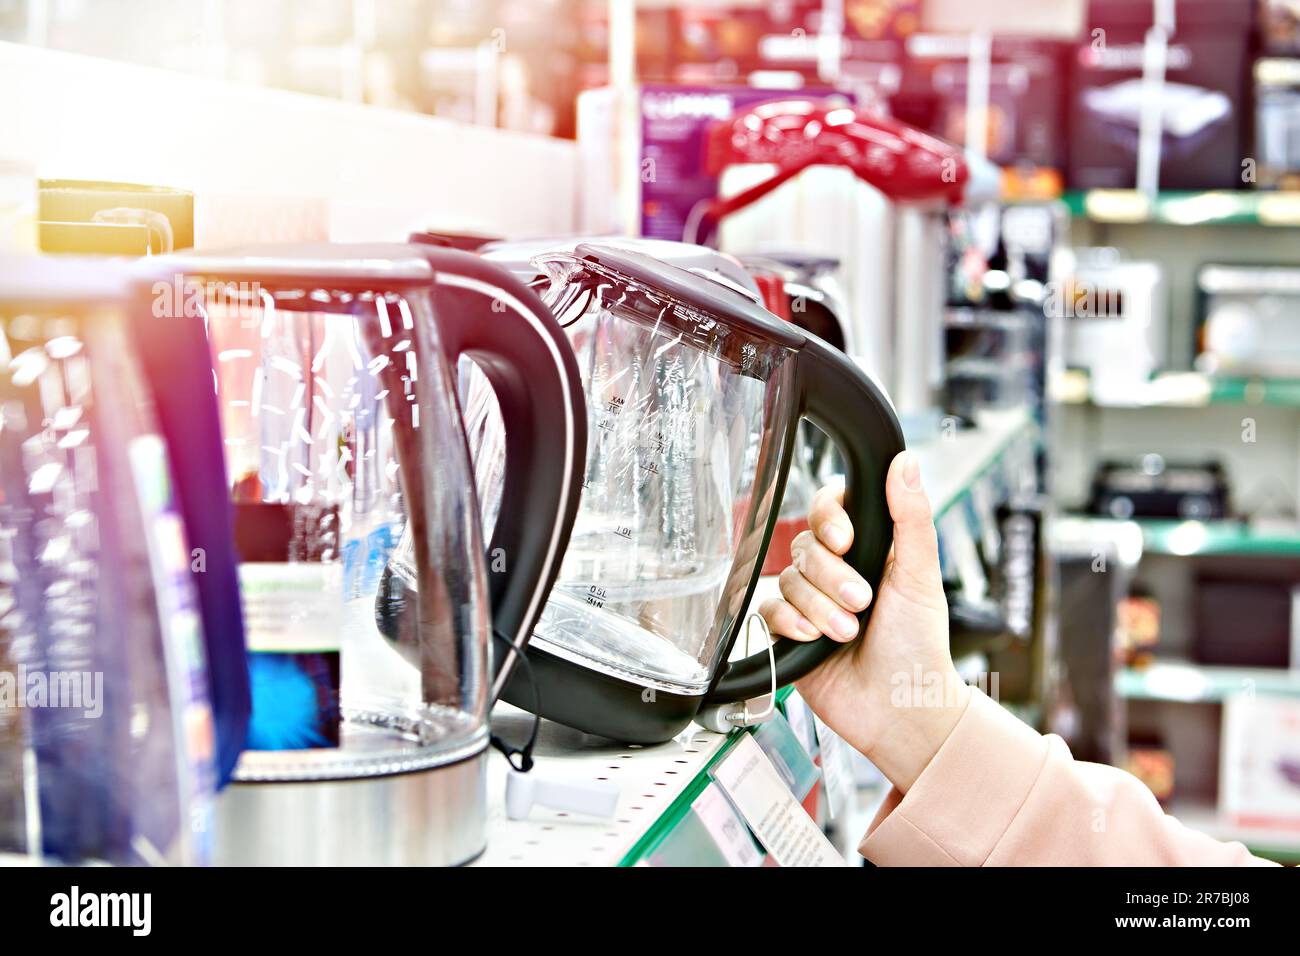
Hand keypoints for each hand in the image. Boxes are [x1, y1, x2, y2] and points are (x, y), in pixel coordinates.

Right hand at [759, 450, 968, 791]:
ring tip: (847, 633)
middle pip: (806, 544)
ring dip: (819, 607)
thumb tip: (905, 462)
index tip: (847, 540)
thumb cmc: (920, 648)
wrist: (901, 712)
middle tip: (862, 603)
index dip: (830, 517)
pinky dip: (791, 622)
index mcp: (869, 548)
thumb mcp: (920, 577)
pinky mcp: (789, 631)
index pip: (831, 506)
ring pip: (789, 578)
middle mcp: (836, 570)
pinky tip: (814, 640)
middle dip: (832, 577)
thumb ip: (911, 518)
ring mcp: (811, 600)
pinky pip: (769, 609)